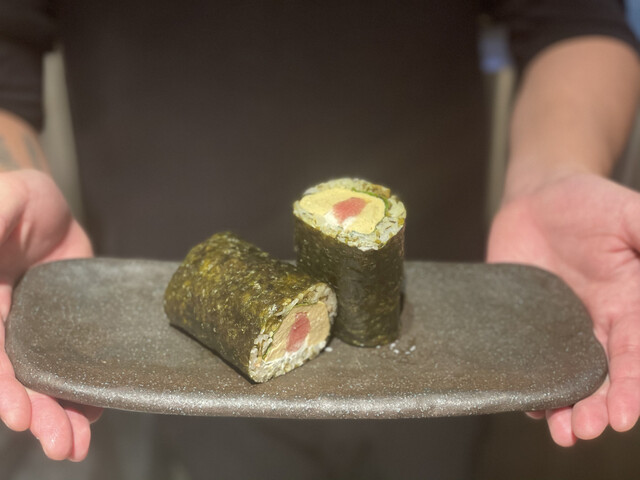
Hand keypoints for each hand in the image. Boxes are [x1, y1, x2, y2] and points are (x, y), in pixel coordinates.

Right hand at [0, 169, 101, 460]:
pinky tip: (96, 409)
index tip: (22, 416)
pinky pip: (75, 361)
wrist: (46, 204)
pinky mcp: (70, 327)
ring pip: (46, 378)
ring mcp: (39, 330)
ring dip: (61, 413)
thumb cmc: (11, 202)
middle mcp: (7, 327)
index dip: (5, 387)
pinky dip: (83, 387)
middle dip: (38, 413)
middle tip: (62, 446)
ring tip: (78, 444)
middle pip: (18, 377)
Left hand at [488, 172, 639, 445]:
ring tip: (564, 432)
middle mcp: (599, 326)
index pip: (635, 354)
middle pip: (604, 377)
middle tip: (589, 430)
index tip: (625, 415)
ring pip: (569, 378)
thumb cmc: (588, 204)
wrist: (538, 199)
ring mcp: (561, 329)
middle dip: (599, 407)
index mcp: (630, 305)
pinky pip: (530, 362)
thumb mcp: (630, 216)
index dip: (632, 385)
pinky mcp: (526, 325)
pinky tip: (529, 405)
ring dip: (568, 408)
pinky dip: (532, 386)